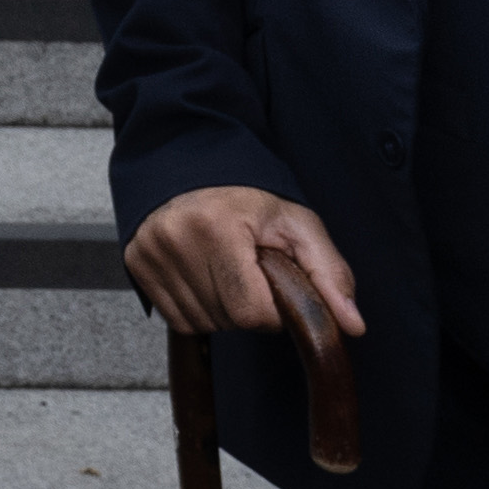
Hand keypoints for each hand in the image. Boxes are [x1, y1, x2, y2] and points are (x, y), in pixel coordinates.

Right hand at [125, 184, 364, 345]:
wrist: (191, 162)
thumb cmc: (249, 196)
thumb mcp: (297, 225)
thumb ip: (329, 273)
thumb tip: (353, 326)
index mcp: (217, 227)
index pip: (252, 312)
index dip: (273, 309)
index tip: (273, 282)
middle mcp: (175, 239)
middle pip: (227, 320)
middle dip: (249, 308)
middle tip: (251, 273)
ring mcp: (149, 252)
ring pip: (202, 323)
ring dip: (223, 311)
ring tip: (228, 272)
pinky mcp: (135, 263)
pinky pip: (177, 318)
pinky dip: (198, 309)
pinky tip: (205, 278)